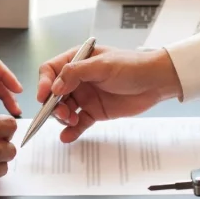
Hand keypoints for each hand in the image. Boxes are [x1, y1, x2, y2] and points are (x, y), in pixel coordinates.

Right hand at [36, 45, 182, 142]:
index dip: (44, 83)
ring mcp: (85, 96)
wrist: (156, 82)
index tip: (44, 96)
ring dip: (63, 118)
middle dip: (53, 105)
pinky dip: (71, 131)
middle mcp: (78, 79)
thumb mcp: (103, 65)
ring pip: (64, 110)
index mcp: (77, 61)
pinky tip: (67, 137)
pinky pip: (78, 123)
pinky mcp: (95, 111)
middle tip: (63, 113)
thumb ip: (76, 73)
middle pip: (54, 94)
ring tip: (72, 121)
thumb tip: (54, 87)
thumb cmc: (132, 66)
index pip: (50, 70)